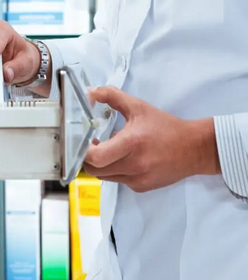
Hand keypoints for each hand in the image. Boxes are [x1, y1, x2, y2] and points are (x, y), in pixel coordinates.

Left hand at [84, 86, 220, 192]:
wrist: (195, 148)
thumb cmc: (166, 127)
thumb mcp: (138, 107)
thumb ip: (112, 96)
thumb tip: (91, 92)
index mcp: (131, 143)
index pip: (95, 157)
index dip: (84, 150)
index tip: (86, 139)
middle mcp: (133, 165)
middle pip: (94, 170)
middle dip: (89, 158)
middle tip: (95, 145)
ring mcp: (137, 179)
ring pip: (104, 177)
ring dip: (102, 165)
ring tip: (112, 150)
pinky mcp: (141, 187)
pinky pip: (118, 181)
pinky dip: (115, 171)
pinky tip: (126, 159)